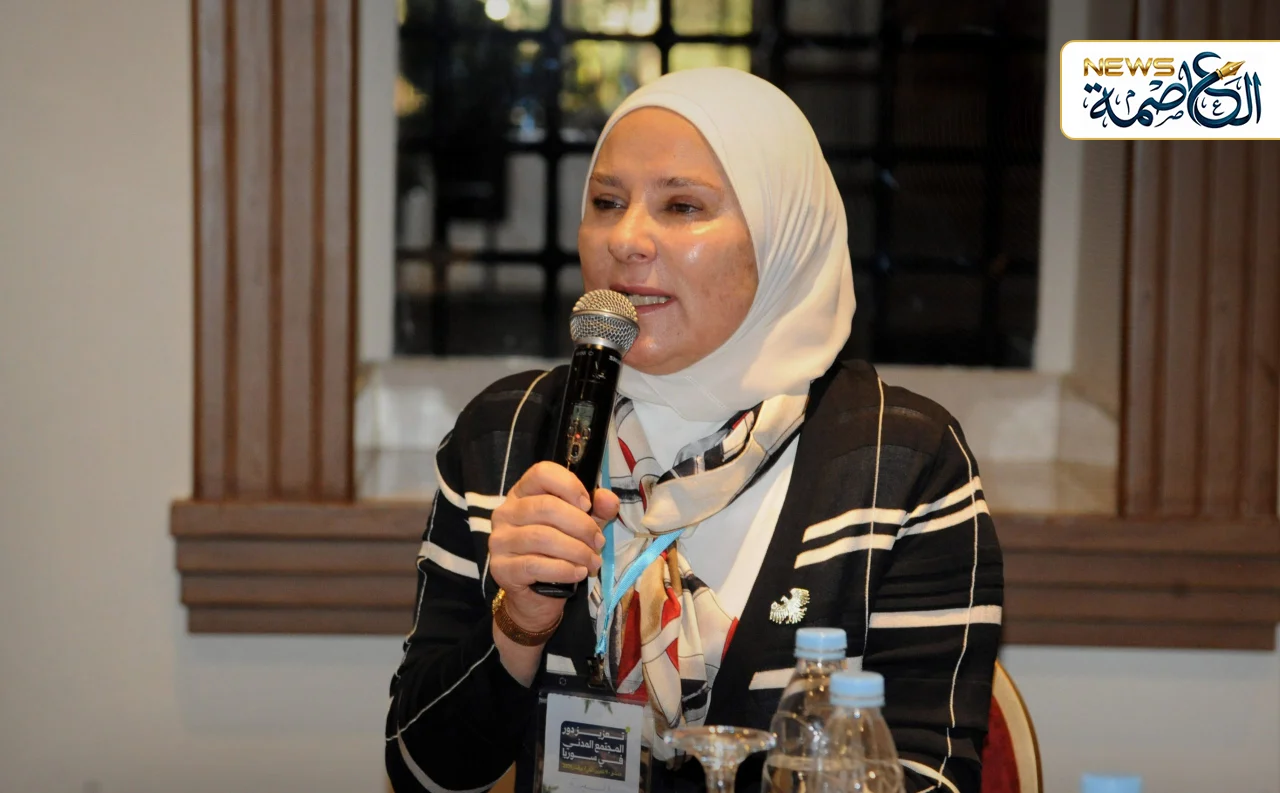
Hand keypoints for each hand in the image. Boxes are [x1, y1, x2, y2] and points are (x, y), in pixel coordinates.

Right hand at [489, 461, 619, 633]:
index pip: (541, 473)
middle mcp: (506, 513)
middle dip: (581, 525)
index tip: (587, 505)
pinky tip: (578, 573)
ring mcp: (499, 540)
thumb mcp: (581, 526)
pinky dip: (564, 569)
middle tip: (599, 542)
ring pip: (542, 537)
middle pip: (546, 507)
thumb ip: (596, 510)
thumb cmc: (557, 553)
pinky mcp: (501, 568)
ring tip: (593, 562)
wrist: (536, 596)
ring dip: (576, 550)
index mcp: (523, 494)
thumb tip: (609, 500)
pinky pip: (535, 565)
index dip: (569, 485)